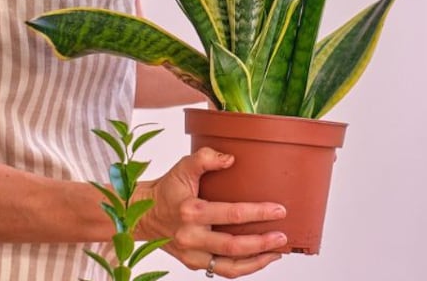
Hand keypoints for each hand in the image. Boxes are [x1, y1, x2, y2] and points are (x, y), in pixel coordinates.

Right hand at [138, 147, 285, 277]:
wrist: (143, 213)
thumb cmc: (167, 189)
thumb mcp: (183, 167)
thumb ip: (206, 158)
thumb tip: (231, 159)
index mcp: (191, 210)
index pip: (231, 214)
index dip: (258, 213)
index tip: (278, 210)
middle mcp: (191, 236)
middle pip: (233, 246)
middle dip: (262, 243)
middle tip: (282, 237)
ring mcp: (191, 253)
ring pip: (229, 266)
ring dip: (256, 262)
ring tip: (276, 253)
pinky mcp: (193, 263)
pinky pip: (221, 270)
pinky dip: (243, 267)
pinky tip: (258, 259)